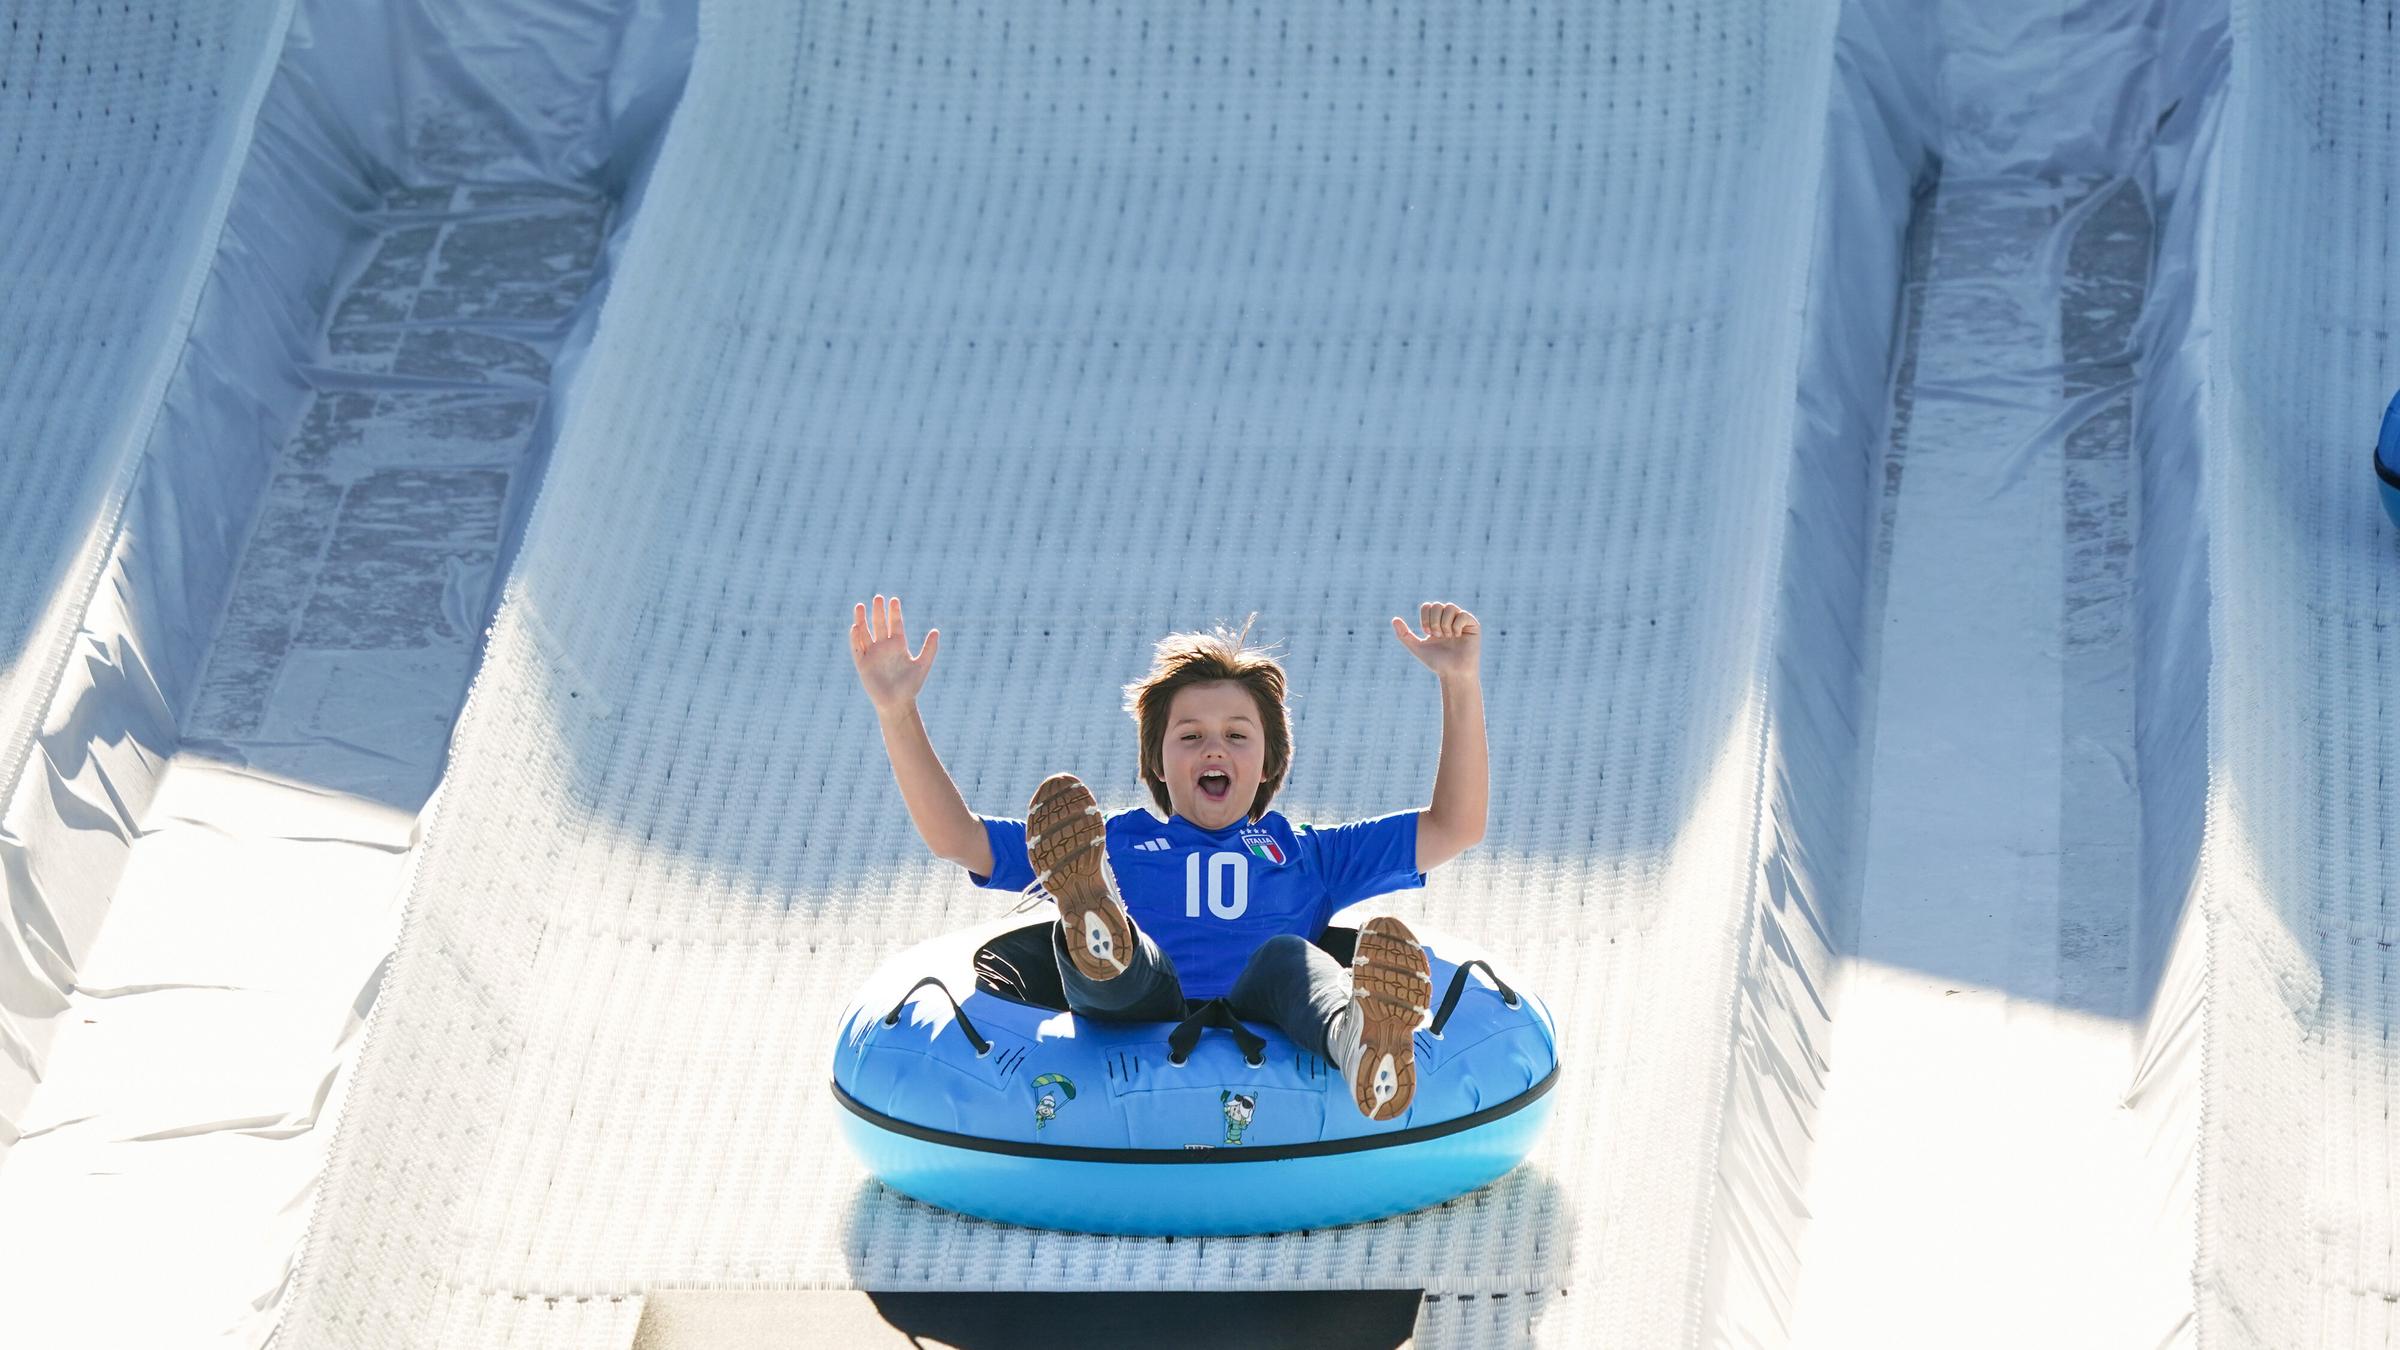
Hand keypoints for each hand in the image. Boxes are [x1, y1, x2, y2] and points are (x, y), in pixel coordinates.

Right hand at [850, 594, 939, 713]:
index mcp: (898, 645)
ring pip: (864, 633)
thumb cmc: (911, 686)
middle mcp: (884, 647)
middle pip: (879, 624)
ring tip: (859, 606)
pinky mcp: (863, 664)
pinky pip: (857, 648)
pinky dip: (855, 638)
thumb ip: (930, 648)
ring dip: (861, 620)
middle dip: (878, 611)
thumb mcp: (922, 665)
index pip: (895, 624)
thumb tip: (936, 630)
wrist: (898, 704)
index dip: (894, 612)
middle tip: (878, 597)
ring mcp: (872, 654)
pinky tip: (855, 627)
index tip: (894, 600)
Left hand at [1392, 602, 1480, 679]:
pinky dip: (1456, 626)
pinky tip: (1457, 636)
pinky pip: (1463, 615)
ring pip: (1450, 607)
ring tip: (1447, 637)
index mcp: (1436, 621)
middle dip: (1433, 621)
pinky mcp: (1473, 625)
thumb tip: (1394, 619)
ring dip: (1444, 623)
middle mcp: (1449, 618)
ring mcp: (1461, 620)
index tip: (1427, 633)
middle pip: (1437, 605)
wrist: (1453, 673)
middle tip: (1437, 636)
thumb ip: (1404, 635)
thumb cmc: (1437, 662)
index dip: (1425, 618)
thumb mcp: (1417, 647)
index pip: (1427, 606)